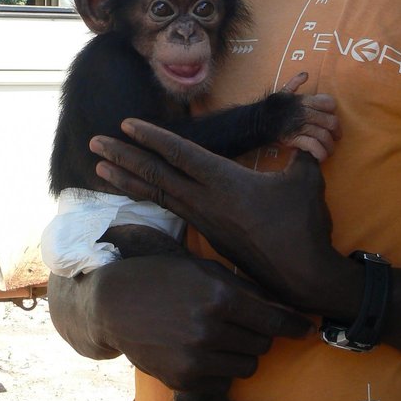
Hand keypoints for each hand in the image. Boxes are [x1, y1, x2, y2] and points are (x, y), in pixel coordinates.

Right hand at [48, 256, 312, 391]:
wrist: (115, 303)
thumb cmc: (166, 278)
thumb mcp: (206, 271)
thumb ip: (246, 290)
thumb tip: (286, 309)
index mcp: (220, 296)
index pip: (274, 320)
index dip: (296, 326)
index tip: (309, 329)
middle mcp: (210, 329)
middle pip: (263, 344)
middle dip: (261, 334)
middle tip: (244, 323)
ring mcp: (195, 358)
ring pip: (248, 365)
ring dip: (243, 352)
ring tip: (221, 336)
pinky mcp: (183, 380)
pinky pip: (223, 380)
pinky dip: (220, 367)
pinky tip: (201, 349)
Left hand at [89, 122, 349, 310]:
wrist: (303, 277)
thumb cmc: (304, 225)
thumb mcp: (306, 180)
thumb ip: (300, 152)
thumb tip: (306, 133)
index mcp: (226, 182)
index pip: (181, 153)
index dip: (152, 137)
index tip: (126, 124)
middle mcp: (207, 201)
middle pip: (157, 175)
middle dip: (124, 156)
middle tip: (95, 141)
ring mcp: (205, 221)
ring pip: (159, 195)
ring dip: (128, 179)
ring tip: (100, 167)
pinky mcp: (209, 236)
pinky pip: (172, 209)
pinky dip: (151, 197)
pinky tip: (140, 192)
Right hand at [279, 72, 340, 162]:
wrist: (257, 121)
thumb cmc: (272, 107)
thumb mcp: (283, 92)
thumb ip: (295, 83)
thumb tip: (305, 74)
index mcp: (304, 100)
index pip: (329, 103)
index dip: (333, 111)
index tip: (332, 117)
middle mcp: (305, 112)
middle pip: (330, 122)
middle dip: (336, 131)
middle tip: (336, 137)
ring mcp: (300, 126)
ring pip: (323, 136)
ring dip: (329, 146)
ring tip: (329, 150)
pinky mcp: (294, 139)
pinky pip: (313, 146)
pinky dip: (319, 153)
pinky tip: (321, 157)